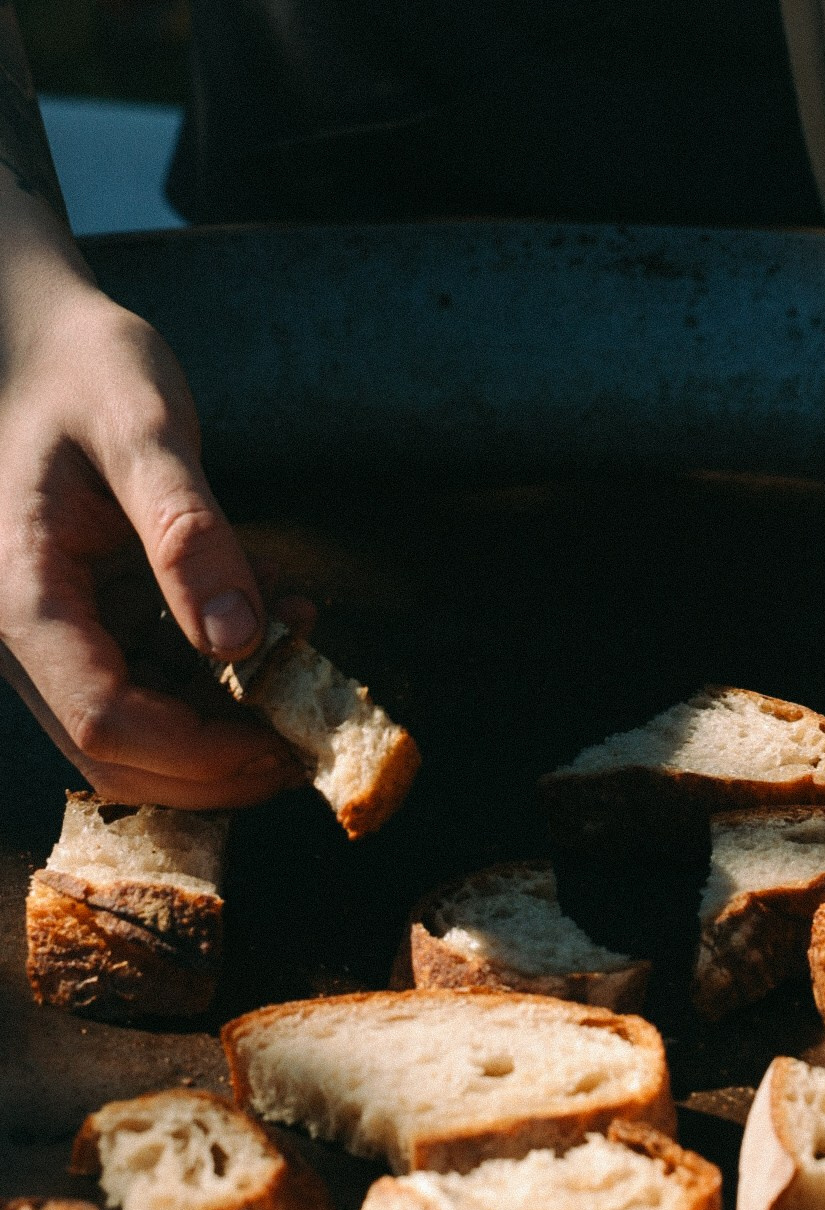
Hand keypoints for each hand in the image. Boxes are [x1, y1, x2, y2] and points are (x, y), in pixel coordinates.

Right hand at [0, 259, 304, 808]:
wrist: (42, 343)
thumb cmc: (83, 371)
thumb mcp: (142, 429)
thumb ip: (189, 534)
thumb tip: (237, 638)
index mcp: (24, 598)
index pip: (107, 723)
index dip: (203, 754)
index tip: (287, 744)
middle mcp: (27, 636)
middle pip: (122, 758)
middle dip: (223, 765)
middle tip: (311, 733)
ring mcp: (56, 638)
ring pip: (141, 736)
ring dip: (231, 718)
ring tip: (300, 643)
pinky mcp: (90, 627)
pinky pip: (155, 684)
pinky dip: (221, 676)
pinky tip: (272, 615)